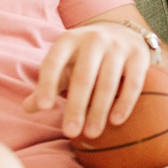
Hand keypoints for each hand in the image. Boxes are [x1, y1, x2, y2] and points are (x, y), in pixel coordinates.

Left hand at [22, 22, 151, 139]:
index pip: (54, 63)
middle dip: (75, 107)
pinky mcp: (139, 57)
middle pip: (82, 77)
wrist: (124, 34)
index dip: (47, 85)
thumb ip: (50, 85)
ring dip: (98, 111)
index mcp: (68, 40)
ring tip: (92, 134)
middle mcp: (93, 40)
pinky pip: (132, 83)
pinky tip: (116, 121)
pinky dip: (124, 103)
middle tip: (70, 133)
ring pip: (107, 83)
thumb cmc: (88, 57)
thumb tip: (28, 108)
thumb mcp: (66, 64)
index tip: (44, 108)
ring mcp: (118, 47)